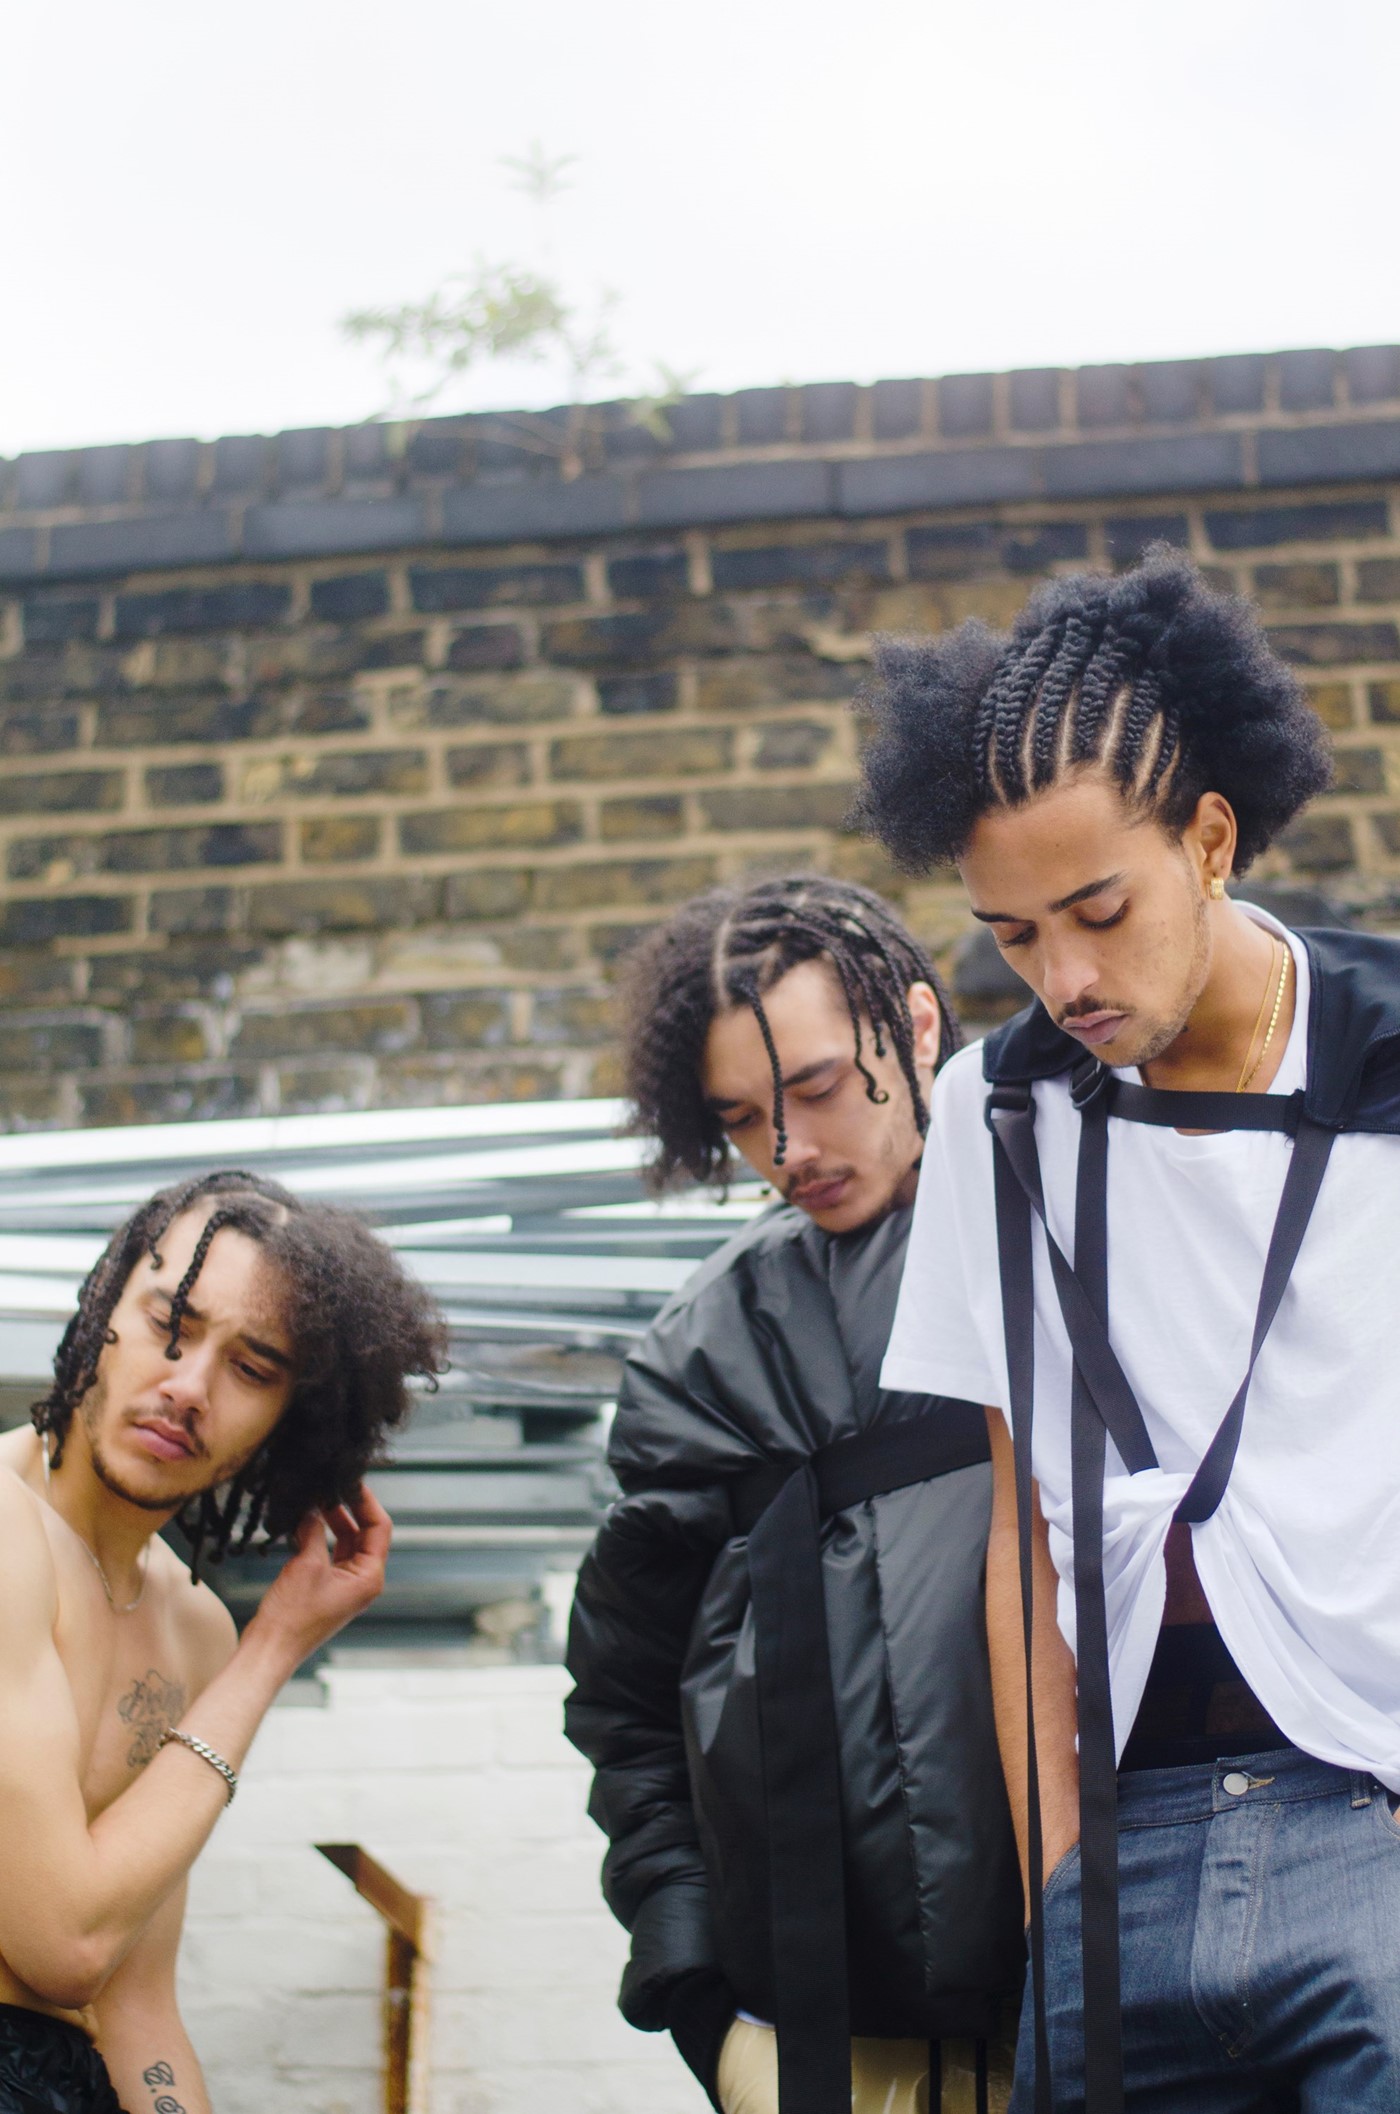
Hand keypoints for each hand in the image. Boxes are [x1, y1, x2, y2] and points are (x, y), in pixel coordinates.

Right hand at [246, 1484, 391, 1671]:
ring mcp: (344, 1586)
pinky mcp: (325, 1589)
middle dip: (346, 1509)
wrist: (269, 1650)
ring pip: (345, 1544)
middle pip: (363, 1534)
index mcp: (369, 1577)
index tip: (350, 1481)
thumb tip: (314, 1508)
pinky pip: (329, 1555)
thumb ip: (315, 1530)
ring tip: (314, 1501)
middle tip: (328, 1487)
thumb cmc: (292, 1616)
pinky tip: (302, 1523)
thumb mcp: (307, 1564)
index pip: (379, 1528)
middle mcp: (362, 1581)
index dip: (366, 1501)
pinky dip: (318, 1538)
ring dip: (330, 1523)